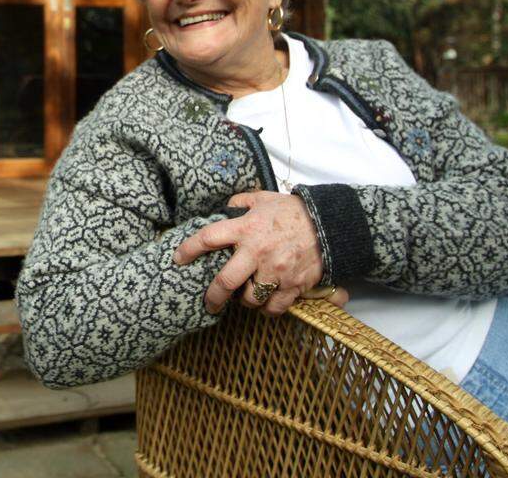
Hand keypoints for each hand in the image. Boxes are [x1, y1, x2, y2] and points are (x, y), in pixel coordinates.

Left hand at [173, 190, 347, 315]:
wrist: (329, 224)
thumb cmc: (293, 211)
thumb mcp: (263, 198)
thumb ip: (240, 203)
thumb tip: (224, 209)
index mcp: (246, 228)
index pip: (208, 238)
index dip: (189, 249)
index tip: (178, 259)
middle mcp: (257, 252)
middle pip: (225, 282)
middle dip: (212, 296)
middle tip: (208, 302)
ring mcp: (275, 271)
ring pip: (249, 298)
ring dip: (244, 300)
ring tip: (246, 295)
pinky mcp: (293, 286)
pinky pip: (273, 308)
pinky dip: (267, 309)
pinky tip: (266, 302)